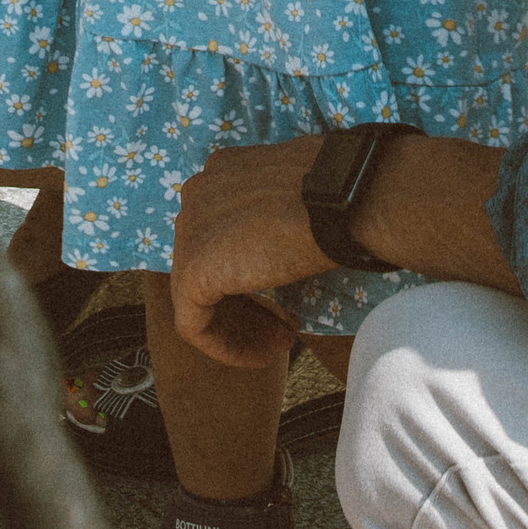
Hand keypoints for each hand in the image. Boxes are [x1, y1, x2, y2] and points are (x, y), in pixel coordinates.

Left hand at [170, 138, 323, 365]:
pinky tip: (262, 356)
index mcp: (221, 172)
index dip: (250, 272)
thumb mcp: (300, 196)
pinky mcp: (193, 271)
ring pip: (199, 297)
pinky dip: (225, 346)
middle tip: (283, 329)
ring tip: (280, 344)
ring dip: (239, 328)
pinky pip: (194, 324)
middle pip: (209, 266)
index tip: (283, 297)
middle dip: (245, 304)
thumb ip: (275, 215)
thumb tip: (283, 242)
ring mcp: (189, 231)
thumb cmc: (336, 195)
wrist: (338, 201)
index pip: (221, 237)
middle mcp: (196, 196)